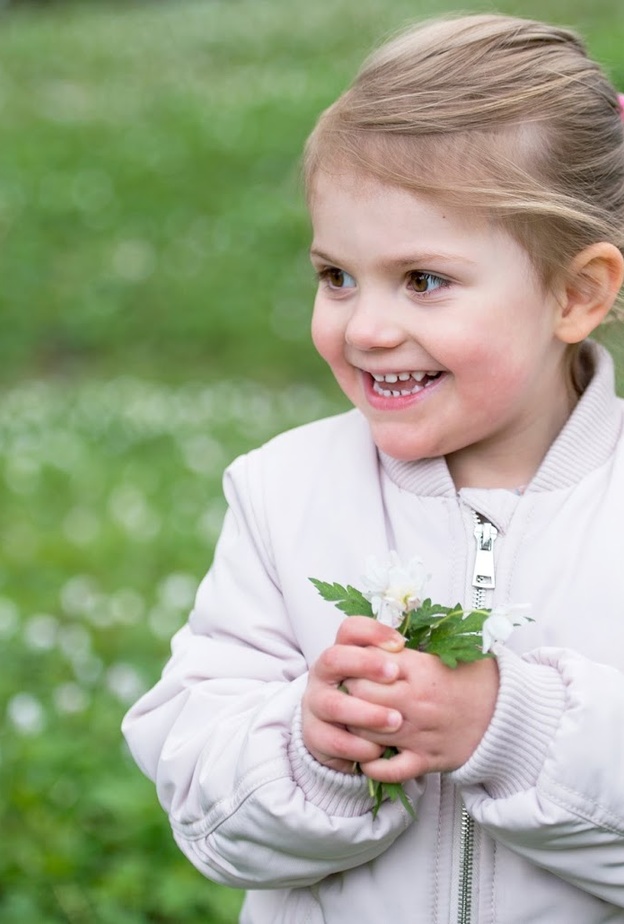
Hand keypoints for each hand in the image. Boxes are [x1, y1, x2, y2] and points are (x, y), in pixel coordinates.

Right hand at [301, 617, 405, 772]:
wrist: (342, 736)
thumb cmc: (370, 700)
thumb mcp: (380, 679)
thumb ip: (393, 663)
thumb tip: (413, 652)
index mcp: (340, 653)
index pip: (350, 630)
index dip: (373, 632)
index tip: (400, 644)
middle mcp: (322, 674)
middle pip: (334, 658)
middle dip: (365, 665)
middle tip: (395, 674)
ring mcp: (314, 704)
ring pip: (333, 704)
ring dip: (366, 713)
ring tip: (396, 721)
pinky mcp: (313, 735)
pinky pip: (332, 741)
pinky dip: (357, 746)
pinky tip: (378, 750)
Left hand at [346, 648, 499, 781]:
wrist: (510, 715)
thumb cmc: (477, 679)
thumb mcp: (446, 652)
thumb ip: (410, 649)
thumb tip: (374, 640)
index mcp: (420, 670)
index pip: (367, 664)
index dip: (355, 664)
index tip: (354, 667)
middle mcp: (416, 702)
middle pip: (360, 696)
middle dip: (350, 692)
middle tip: (350, 692)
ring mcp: (420, 733)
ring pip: (367, 732)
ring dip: (356, 726)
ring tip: (355, 719)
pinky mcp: (427, 760)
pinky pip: (390, 769)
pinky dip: (373, 765)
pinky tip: (367, 755)